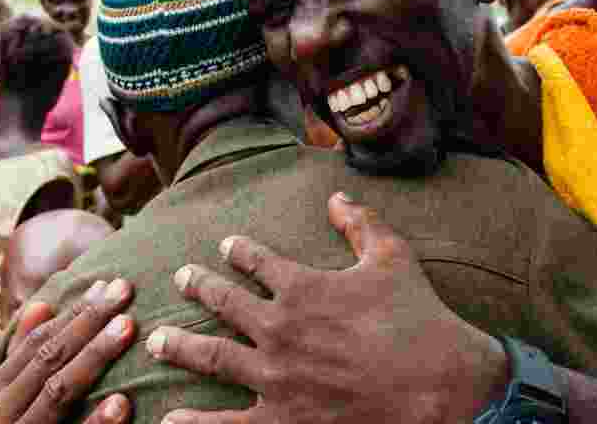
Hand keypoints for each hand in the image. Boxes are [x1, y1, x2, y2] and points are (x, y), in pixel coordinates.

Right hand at [0, 279, 136, 423]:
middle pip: (49, 359)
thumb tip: (42, 302)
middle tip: (126, 295)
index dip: (74, 311)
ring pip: (58, 393)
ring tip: (128, 330)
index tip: (111, 285)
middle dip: (89, 323)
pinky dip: (95, 423)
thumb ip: (20, 355)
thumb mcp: (2, 399)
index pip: (36, 343)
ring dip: (94, 358)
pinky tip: (122, 403)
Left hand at [146, 193, 508, 423]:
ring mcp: (275, 378)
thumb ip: (361, 222)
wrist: (440, 385)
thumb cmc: (419, 318)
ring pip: (212, 356)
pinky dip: (195, 423)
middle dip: (199, 288)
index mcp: (303, 287)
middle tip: (181, 279)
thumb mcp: (393, 257)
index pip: (257, 261)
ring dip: (180, 345)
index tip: (226, 246)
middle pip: (224, 302)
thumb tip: (336, 196)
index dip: (238, 251)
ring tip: (157, 340)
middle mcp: (279, 329)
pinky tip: (170, 418)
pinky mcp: (282, 421)